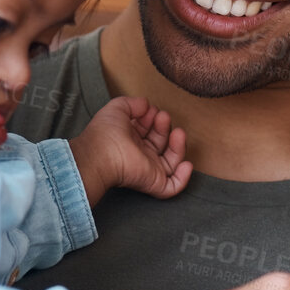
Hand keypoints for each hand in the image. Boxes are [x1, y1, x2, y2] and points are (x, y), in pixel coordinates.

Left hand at [70, 96, 192, 205]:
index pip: (149, 129)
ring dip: (178, 147)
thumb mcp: (117, 108)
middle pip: (161, 142)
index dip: (153, 117)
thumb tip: (146, 104)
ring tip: (178, 133)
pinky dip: (183, 178)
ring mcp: (148, 169)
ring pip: (171, 161)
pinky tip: (187, 164)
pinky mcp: (153, 182)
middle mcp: (139, 154)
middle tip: (163, 117)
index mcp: (130, 139)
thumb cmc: (105, 133)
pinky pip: (173, 186)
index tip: (151, 110)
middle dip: (165, 128)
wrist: (102, 153)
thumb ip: (133, 103)